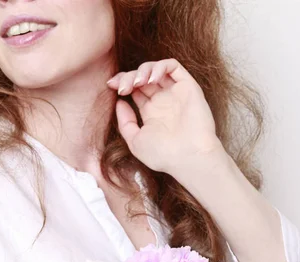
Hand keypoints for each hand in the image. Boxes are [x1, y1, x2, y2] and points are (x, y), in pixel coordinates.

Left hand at [106, 59, 224, 175]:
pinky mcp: (188, 87)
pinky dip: (160, 66)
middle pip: (142, 77)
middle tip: (122, 87)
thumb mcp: (135, 141)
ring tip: (137, 83)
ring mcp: (175, 93)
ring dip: (143, 70)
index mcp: (151, 112)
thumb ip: (125, 122)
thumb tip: (120, 102)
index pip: (135, 89)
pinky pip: (174, 66)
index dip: (122, 83)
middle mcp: (163, 101)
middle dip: (128, 76)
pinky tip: (152, 79)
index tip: (112, 86)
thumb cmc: (163, 155)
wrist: (188, 157)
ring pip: (157, 68)